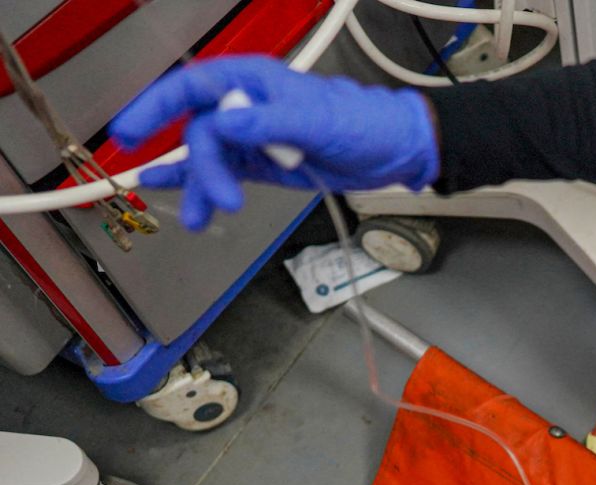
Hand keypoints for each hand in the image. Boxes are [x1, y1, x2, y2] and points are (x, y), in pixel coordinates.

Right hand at [109, 56, 438, 230]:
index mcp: (251, 82)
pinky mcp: (261, 165)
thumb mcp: (318, 120)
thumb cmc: (363, 122)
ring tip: (200, 218)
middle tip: (221, 197)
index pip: (189, 89)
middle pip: (199, 134)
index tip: (131, 132)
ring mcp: (251, 138)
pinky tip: (186, 199)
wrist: (391, 152)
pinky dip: (204, 187)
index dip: (154, 108)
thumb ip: (270, 122)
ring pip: (208, 161)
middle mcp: (243, 107)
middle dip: (202, 168)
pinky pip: (224, 174)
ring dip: (200, 188)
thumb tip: (227, 124)